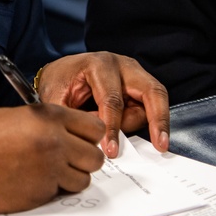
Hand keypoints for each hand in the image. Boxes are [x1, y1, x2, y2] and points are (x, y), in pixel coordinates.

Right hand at [0, 105, 104, 212]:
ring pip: (83, 180)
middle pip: (95, 158)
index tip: (81, 140)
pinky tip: (30, 180)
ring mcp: (49, 170)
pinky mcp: (40, 193)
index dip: (88, 135)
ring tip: (46, 171)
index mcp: (48, 118)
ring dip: (70, 178)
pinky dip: (50, 190)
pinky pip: (60, 193)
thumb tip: (73, 134)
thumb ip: (48, 122)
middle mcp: (54, 142)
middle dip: (83, 160)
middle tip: (67, 159)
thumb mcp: (17, 116)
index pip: (94, 128)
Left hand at [37, 52, 169, 157]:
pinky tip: (145, 135)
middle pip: (150, 91)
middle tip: (160, 145)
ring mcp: (134, 73)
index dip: (112, 128)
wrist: (62, 71)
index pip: (112, 100)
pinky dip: (150, 120)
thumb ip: (72, 117)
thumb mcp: (56, 98)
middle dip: (157, 119)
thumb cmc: (59, 81)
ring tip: (137, 141)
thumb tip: (92, 140)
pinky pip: (152, 103)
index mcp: (98, 65)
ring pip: (155, 99)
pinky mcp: (139, 84)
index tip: (111, 150)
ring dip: (150, 123)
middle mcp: (121, 65)